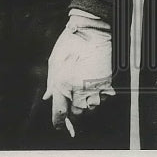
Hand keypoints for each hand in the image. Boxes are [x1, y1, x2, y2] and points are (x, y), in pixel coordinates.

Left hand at [42, 14, 114, 129]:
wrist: (93, 30)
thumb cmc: (71, 43)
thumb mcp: (55, 61)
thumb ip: (51, 82)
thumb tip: (48, 97)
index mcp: (63, 85)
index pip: (60, 114)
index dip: (59, 123)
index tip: (59, 125)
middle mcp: (79, 90)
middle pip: (76, 114)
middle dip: (72, 112)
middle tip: (71, 102)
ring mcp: (95, 88)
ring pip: (90, 108)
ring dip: (85, 104)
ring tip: (83, 92)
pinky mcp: (107, 83)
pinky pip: (103, 99)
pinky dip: (98, 96)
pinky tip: (93, 86)